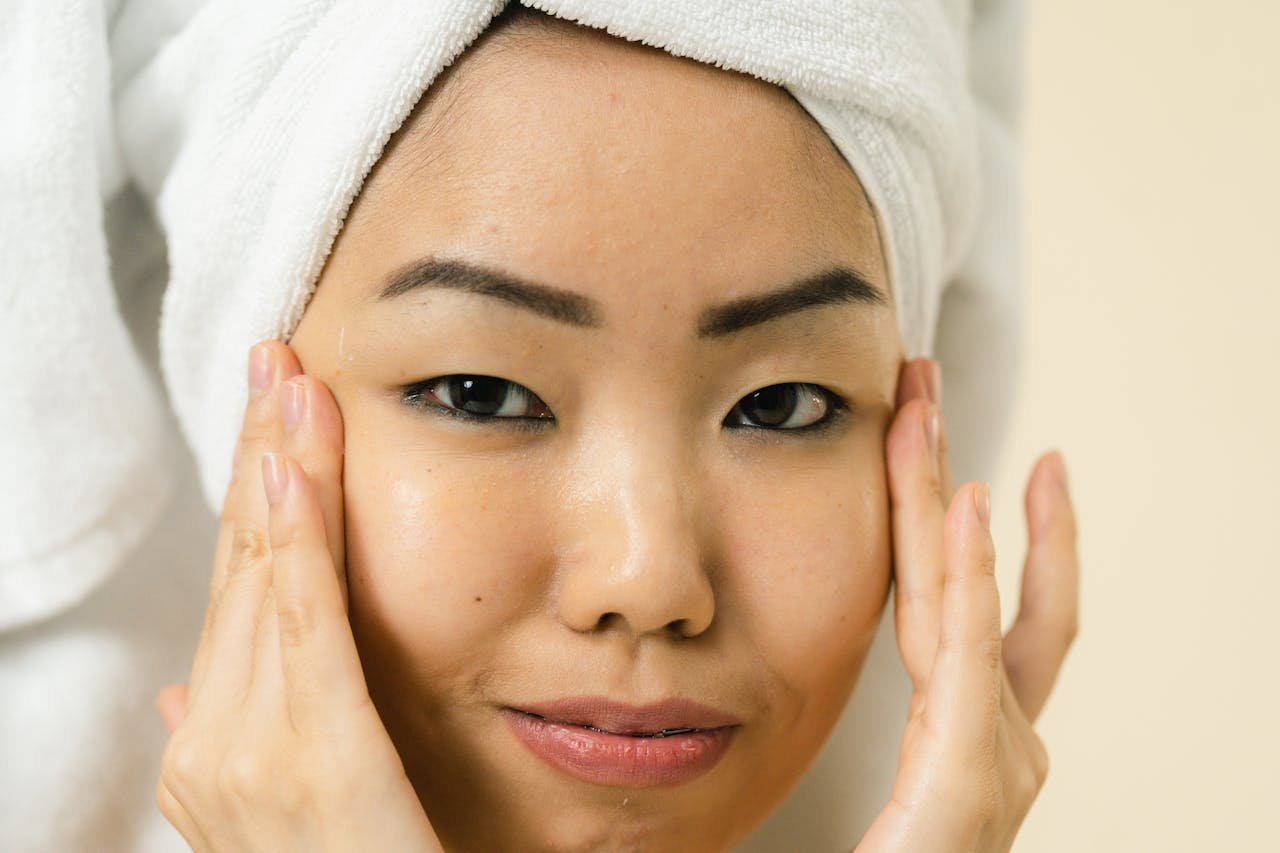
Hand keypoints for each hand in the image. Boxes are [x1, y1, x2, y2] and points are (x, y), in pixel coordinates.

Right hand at [154, 341, 441, 851]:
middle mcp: (215, 740)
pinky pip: (301, 626)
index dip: (254, 491)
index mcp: (212, 741)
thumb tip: (181, 687)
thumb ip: (241, 731)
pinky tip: (291, 467)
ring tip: (290, 380)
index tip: (271, 408)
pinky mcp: (313, 758)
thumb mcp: (286, 800)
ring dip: (279, 467)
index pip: (238, 588)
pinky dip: (294, 540)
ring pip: (267, 577)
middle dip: (260, 454)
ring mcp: (250, 752)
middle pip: (244, 565)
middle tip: (277, 358)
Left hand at [856, 359, 1079, 851]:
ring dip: (950, 503)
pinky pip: (970, 663)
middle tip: (929, 390)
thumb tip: (777, 698)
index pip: (957, 616)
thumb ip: (841, 746)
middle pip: (980, 592)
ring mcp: (991, 771)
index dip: (954, 530)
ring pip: (972, 608)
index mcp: (960, 748)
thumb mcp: (860, 807)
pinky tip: (967, 506)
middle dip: (956, 484)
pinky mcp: (968, 790)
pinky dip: (974, 582)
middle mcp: (991, 750)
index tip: (949, 456)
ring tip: (929, 413)